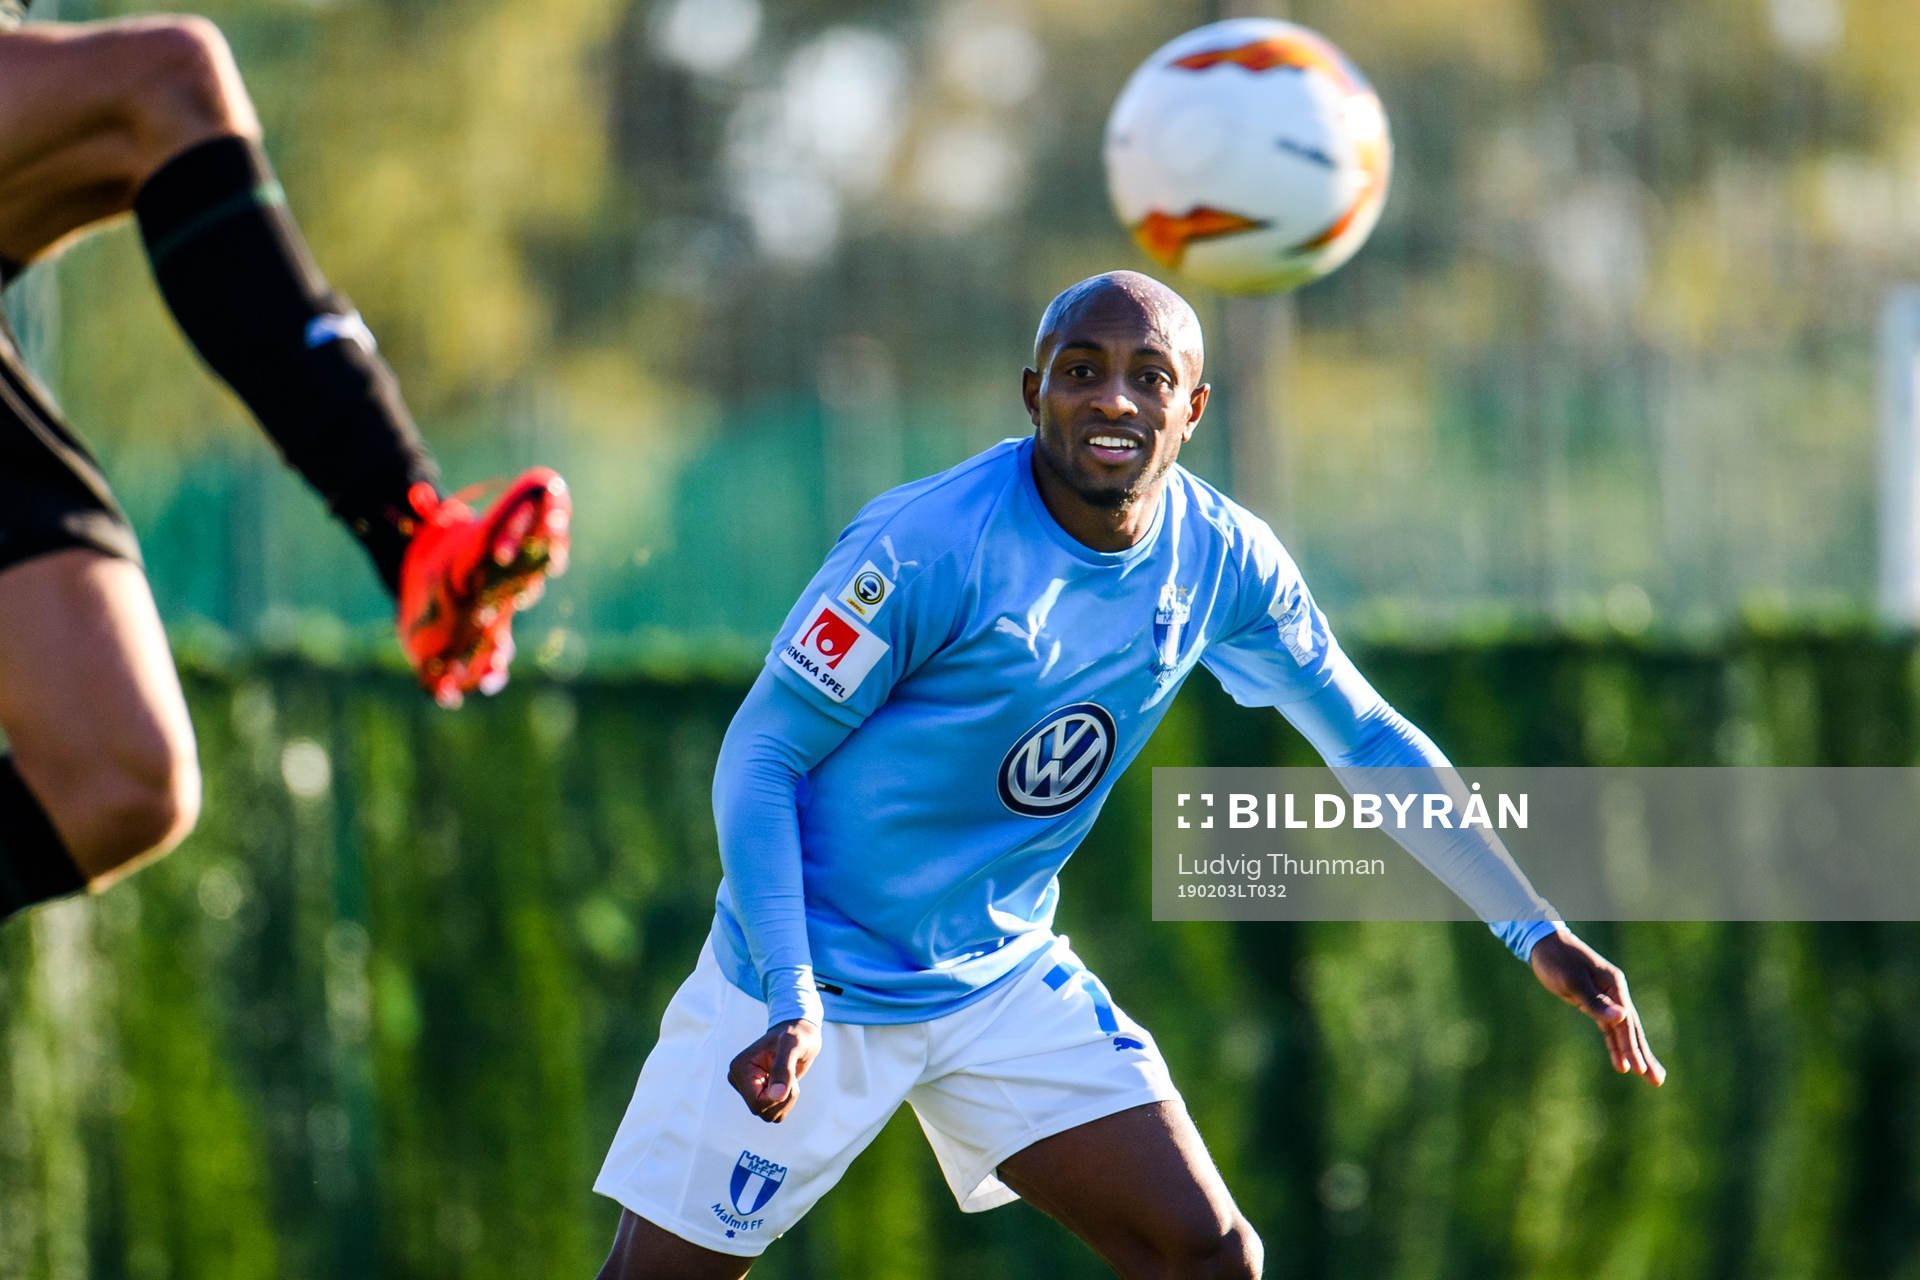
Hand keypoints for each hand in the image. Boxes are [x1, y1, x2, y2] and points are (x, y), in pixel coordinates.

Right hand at [727, 1019, 821, 1122]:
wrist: (800, 1033)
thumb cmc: (796, 1035)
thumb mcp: (792, 1045)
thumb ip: (783, 1069)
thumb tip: (777, 1095)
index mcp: (740, 1069)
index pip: (756, 1104)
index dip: (778, 1098)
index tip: (790, 1078)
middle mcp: (739, 1080)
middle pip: (762, 1112)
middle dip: (783, 1098)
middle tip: (791, 1075)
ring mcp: (748, 1089)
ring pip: (769, 1115)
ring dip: (786, 1100)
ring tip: (789, 1077)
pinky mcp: (758, 1094)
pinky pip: (773, 1113)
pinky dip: (785, 1102)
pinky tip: (787, 1083)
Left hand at [1528, 928, 1666, 1086]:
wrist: (1544, 943)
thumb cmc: (1557, 960)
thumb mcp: (1572, 981)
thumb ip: (1595, 1002)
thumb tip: (1621, 1019)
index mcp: (1614, 985)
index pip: (1626, 1022)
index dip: (1632, 1047)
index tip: (1638, 1069)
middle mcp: (1615, 992)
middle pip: (1632, 1029)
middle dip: (1644, 1056)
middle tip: (1658, 1080)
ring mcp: (1607, 998)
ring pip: (1623, 1031)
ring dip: (1634, 1054)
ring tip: (1648, 1076)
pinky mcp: (1594, 1003)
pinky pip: (1609, 1029)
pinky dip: (1615, 1045)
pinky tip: (1622, 1063)